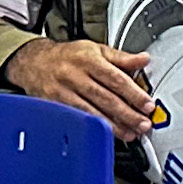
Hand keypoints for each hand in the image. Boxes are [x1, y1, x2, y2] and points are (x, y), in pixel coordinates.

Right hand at [3, 38, 154, 138]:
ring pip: (92, 112)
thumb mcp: (96, 50)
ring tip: (130, 133)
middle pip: (105, 98)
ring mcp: (63, 92)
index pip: (115, 78)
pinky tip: (107, 134)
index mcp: (88, 59)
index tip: (148, 105)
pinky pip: (78, 119)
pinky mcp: (55, 105)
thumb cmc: (68, 56)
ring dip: (114, 125)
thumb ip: (121, 58)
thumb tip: (143, 60)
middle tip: (143, 123)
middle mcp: (75, 75)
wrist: (34, 62)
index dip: (133, 94)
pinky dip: (94, 128)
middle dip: (127, 114)